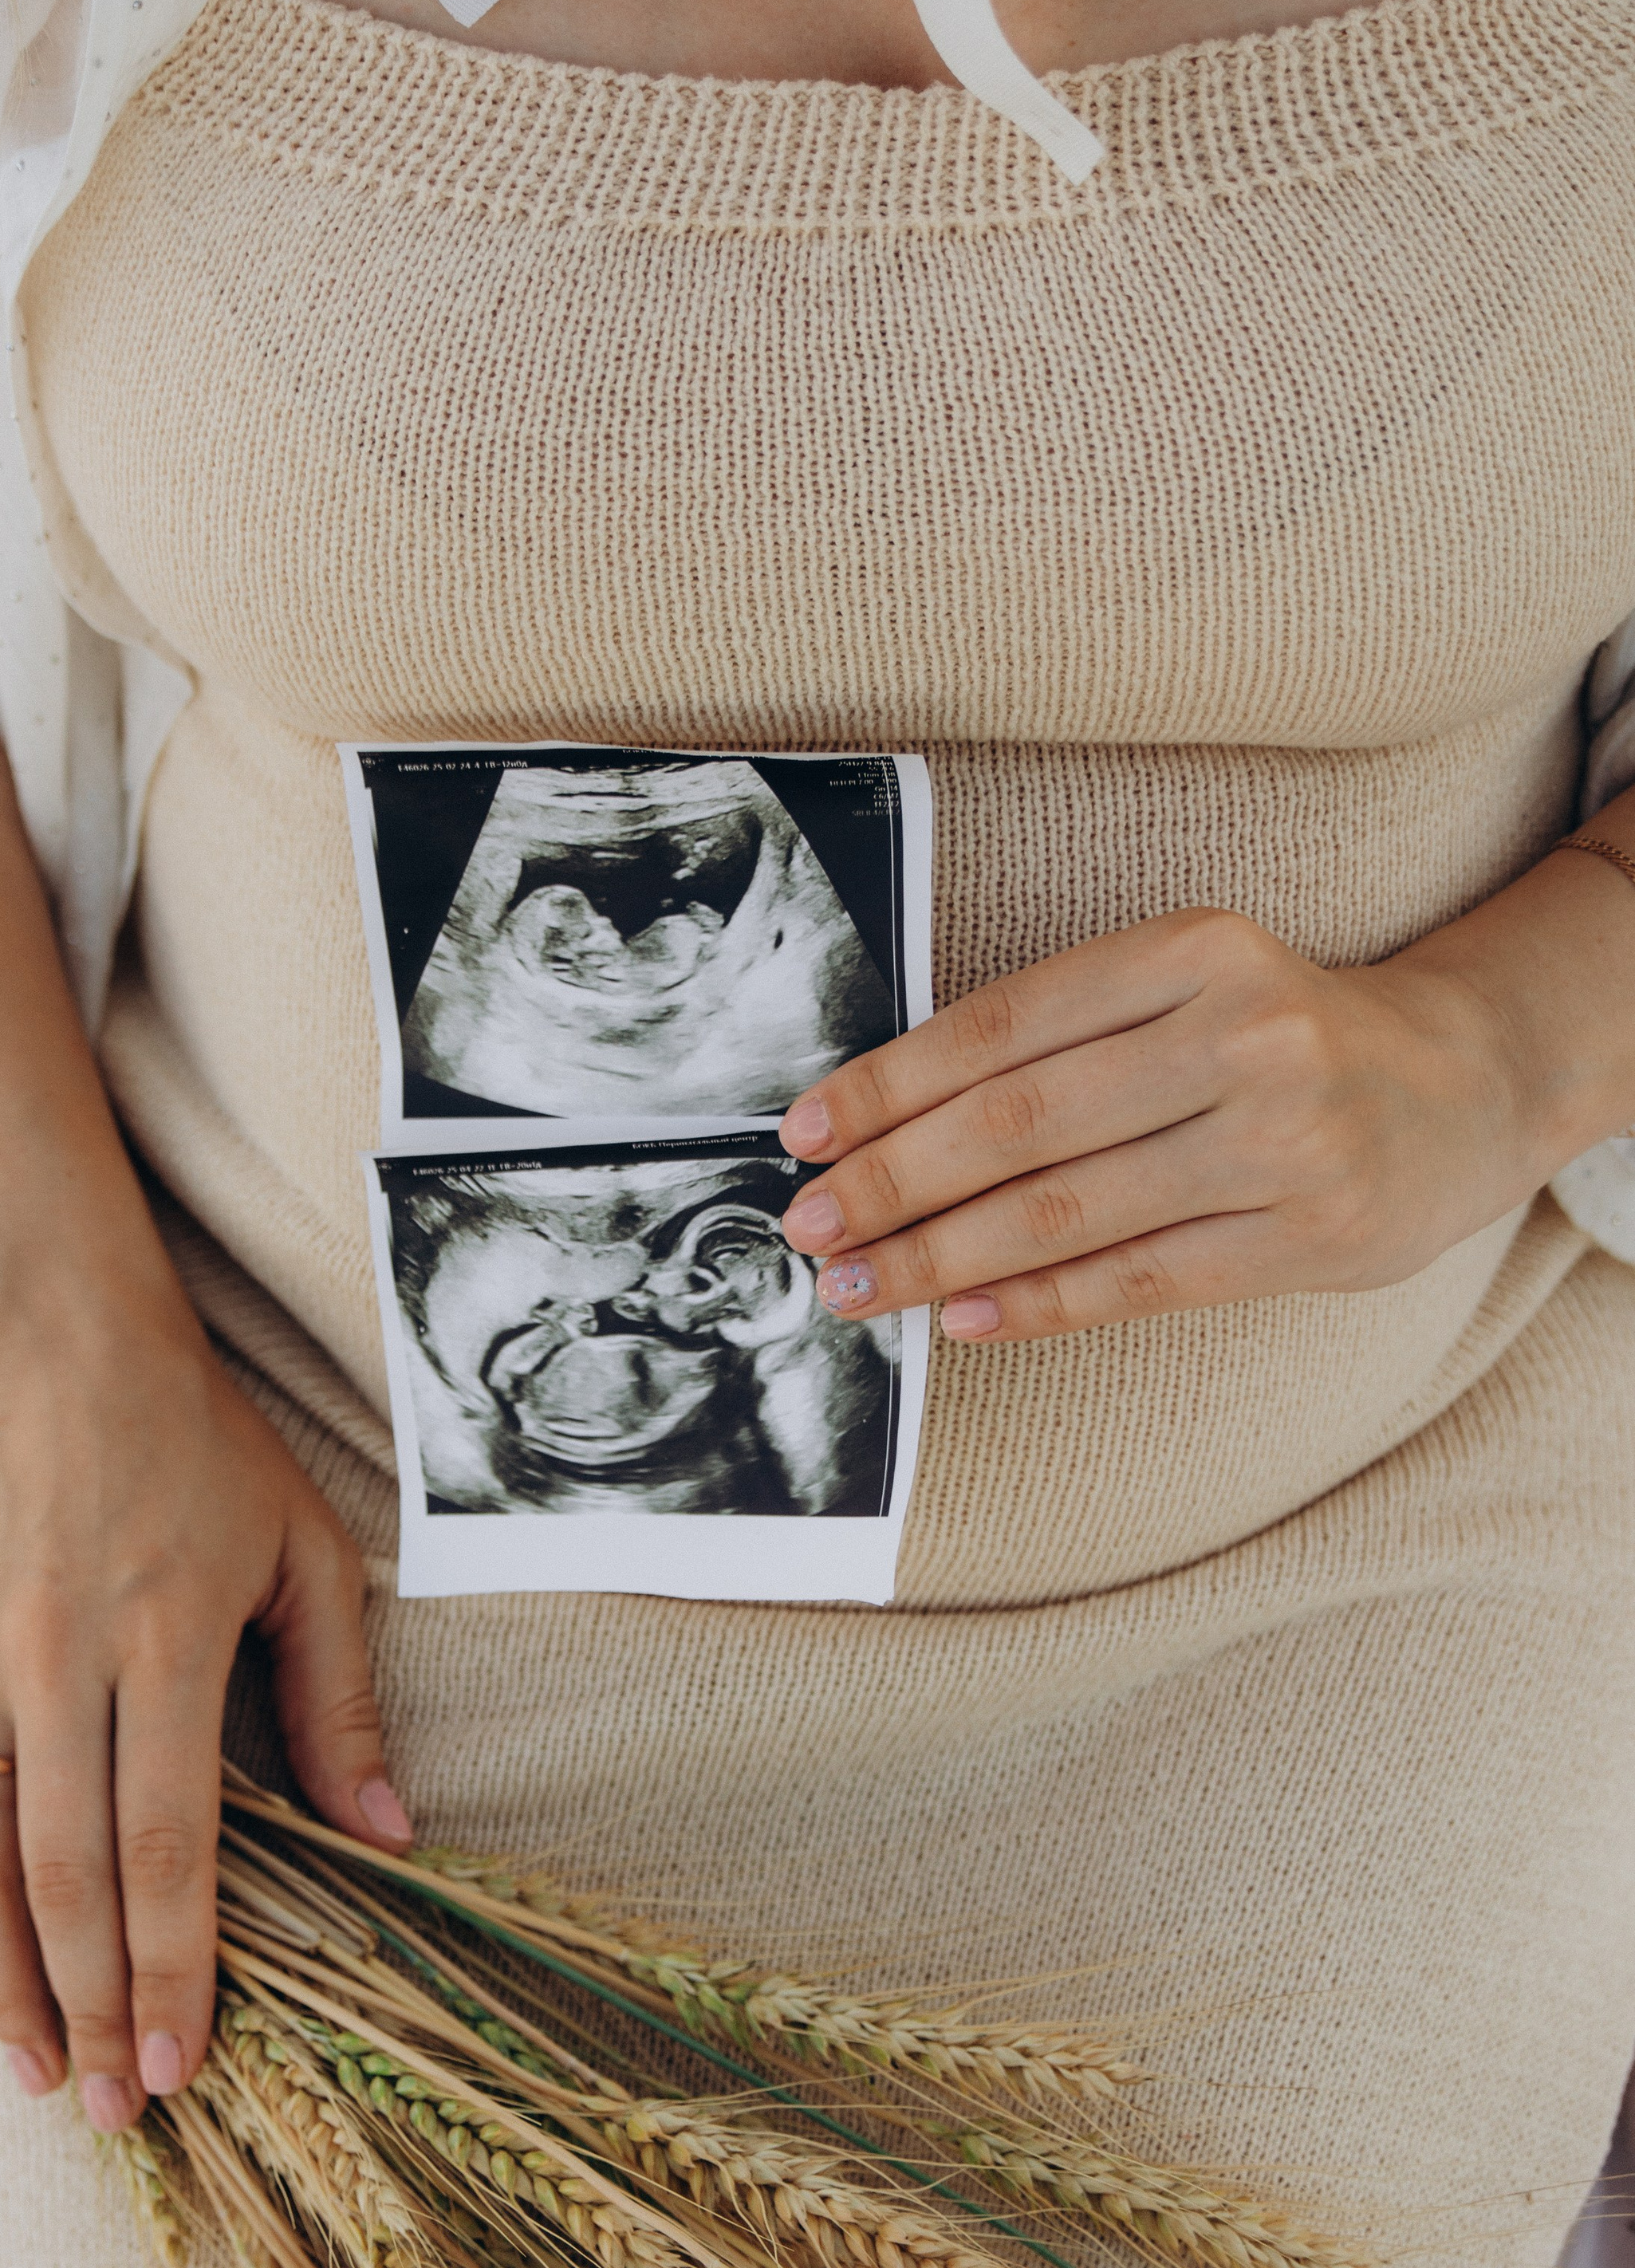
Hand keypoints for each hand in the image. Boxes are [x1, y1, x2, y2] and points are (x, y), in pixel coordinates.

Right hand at [0, 1277, 406, 2130]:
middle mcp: (57, 1659)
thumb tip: (389, 1836)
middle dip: (93, 2008)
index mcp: (167, 1640)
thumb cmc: (205, 1452)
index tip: (184, 2064)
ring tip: (38, 2068)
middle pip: (64, 1876)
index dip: (173, 1967)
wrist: (60, 1347)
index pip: (166, 1845)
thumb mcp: (308, 1556)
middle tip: (116, 2111)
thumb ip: (340, 1702)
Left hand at [776, 906, 1548, 1341]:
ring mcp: (1281, 1142)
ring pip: (1066, 1211)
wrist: (1461, 1086)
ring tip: (857, 1284)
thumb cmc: (1281, 1038)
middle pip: (1021, 1122)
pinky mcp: (1305, 1238)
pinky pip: (1136, 1281)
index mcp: (1195, 950)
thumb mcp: (1189, 986)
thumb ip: (1063, 1035)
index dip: (890, 1083)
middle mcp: (1242, 1037)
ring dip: (939, 1256)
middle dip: (893, 1180)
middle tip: (809, 1223)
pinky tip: (959, 1317)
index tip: (805, 1131)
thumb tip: (887, 1118)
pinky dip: (1035, 1304)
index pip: (1003, 1024)